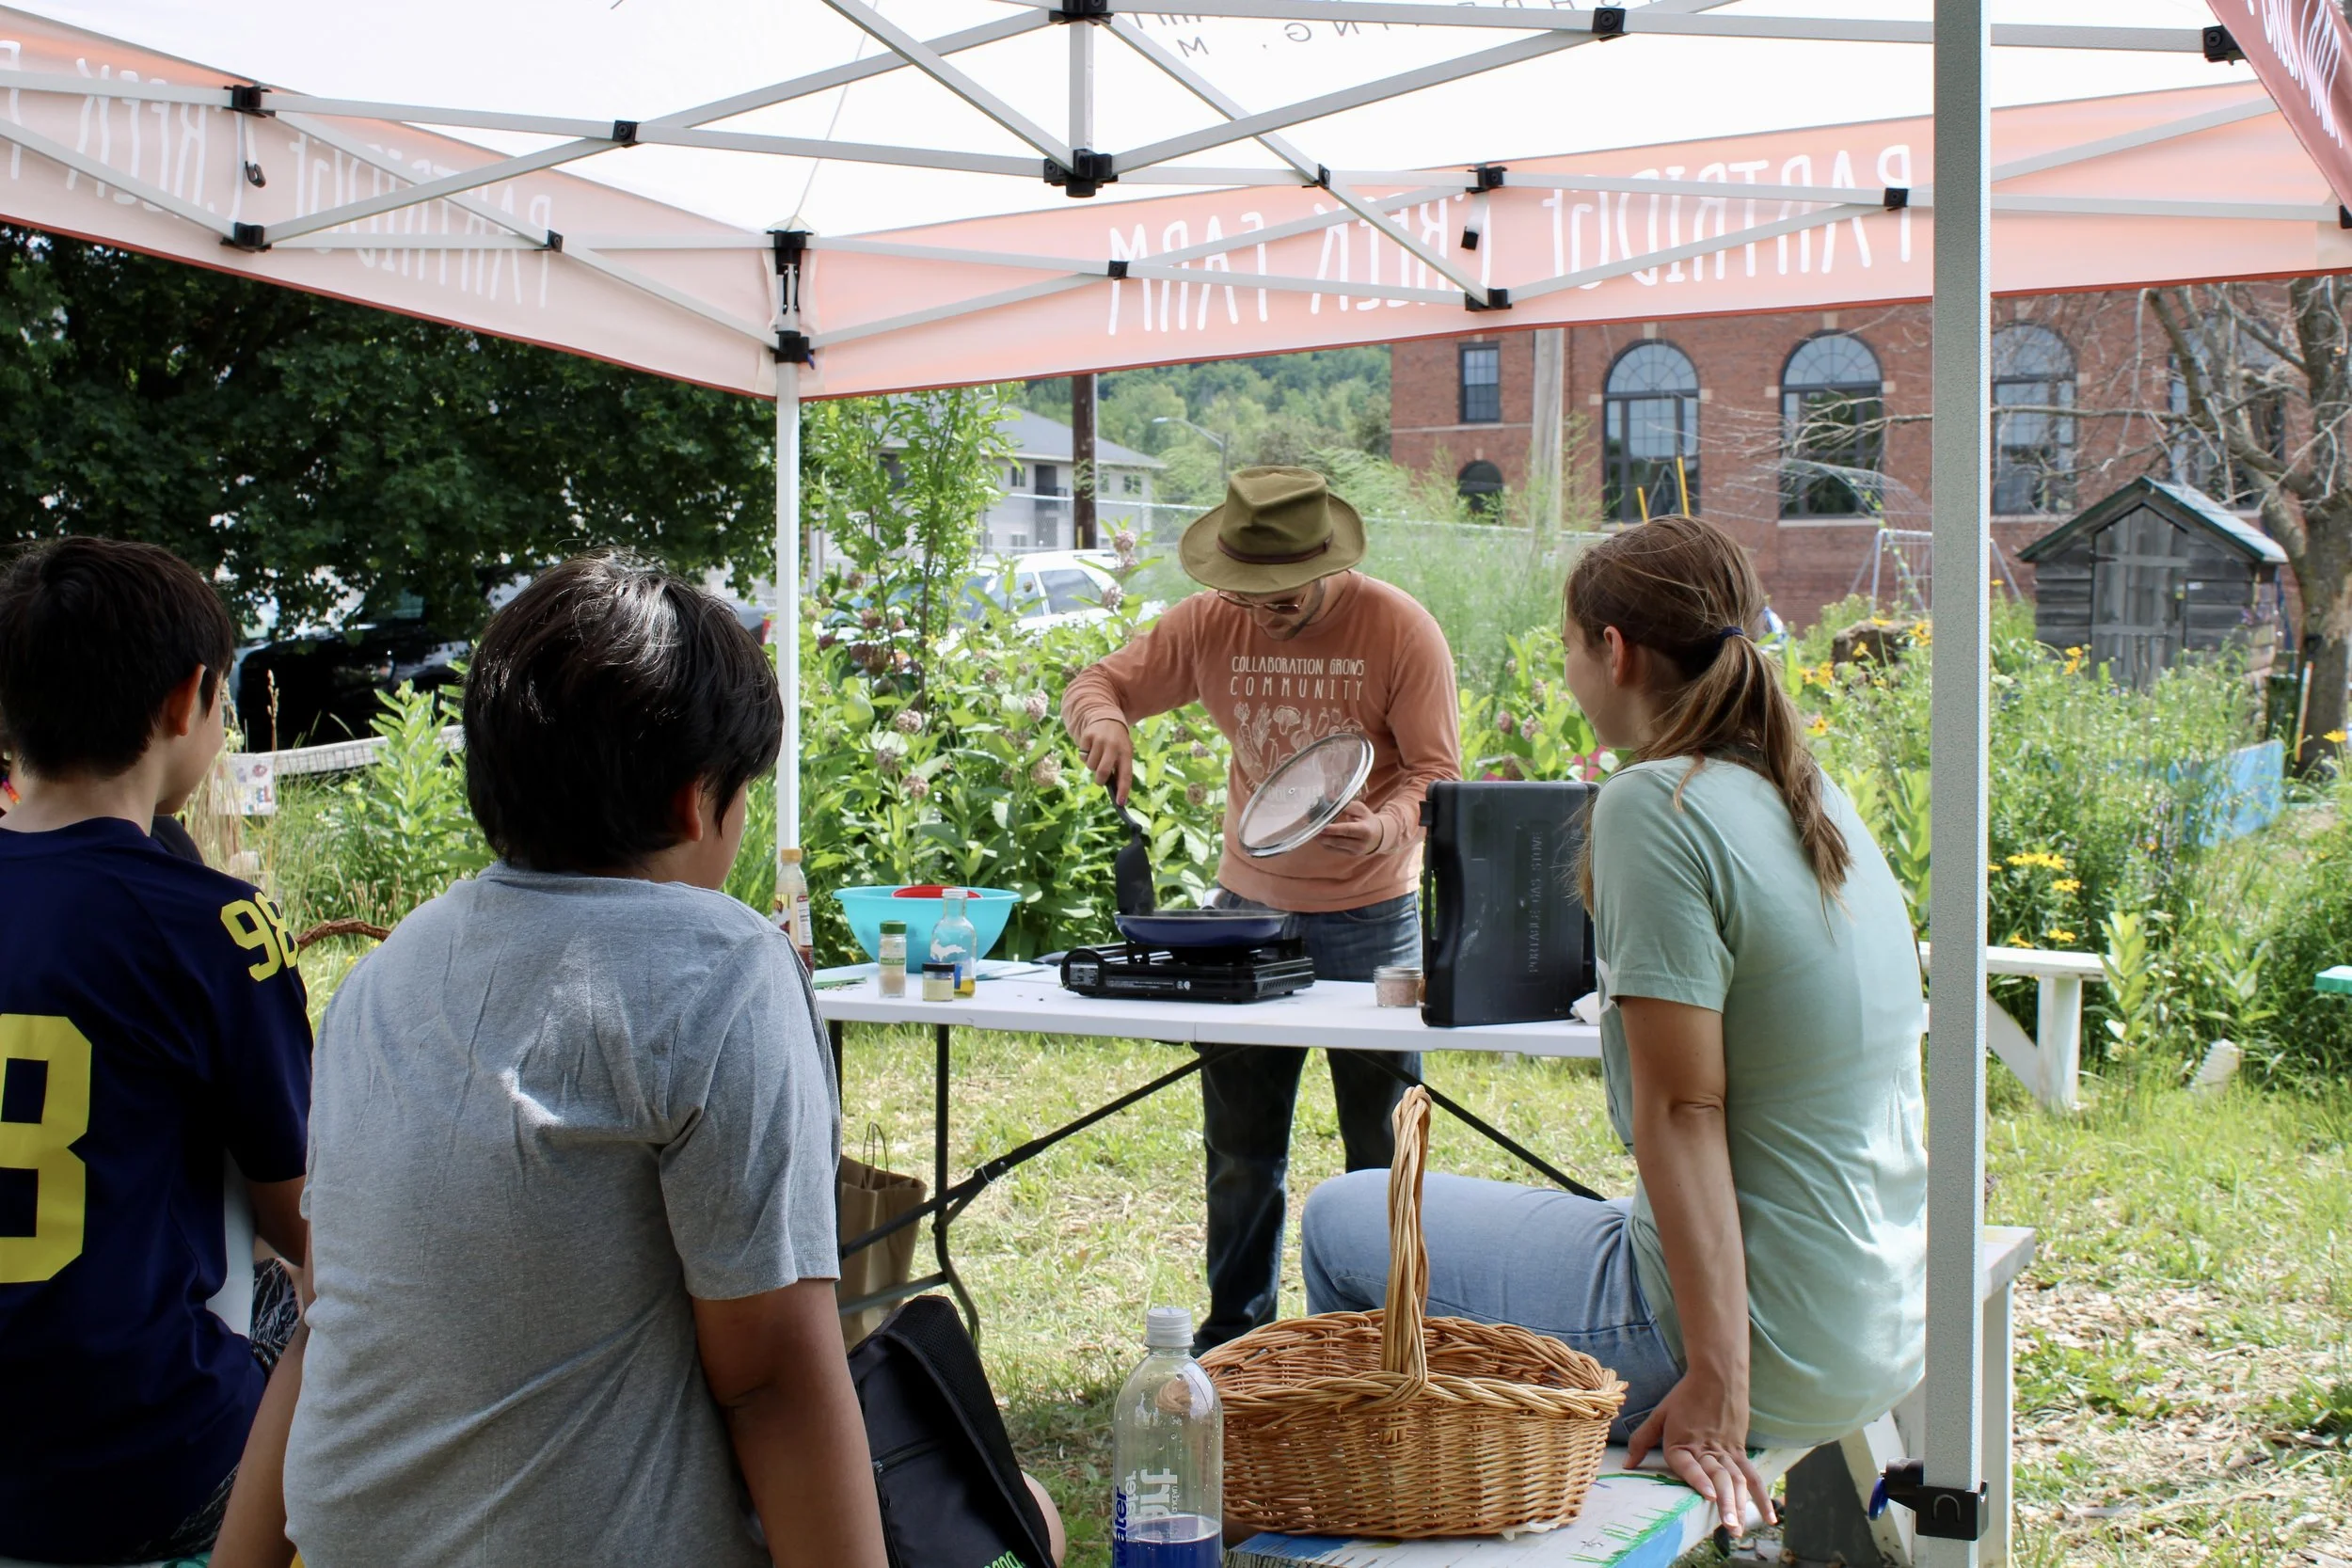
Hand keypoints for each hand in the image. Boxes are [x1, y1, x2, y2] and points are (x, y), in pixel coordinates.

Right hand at [1078, 720, 1133, 803]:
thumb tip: (1115, 793)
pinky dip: (1085, 757)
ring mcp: (1099, 740)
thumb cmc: (1117, 743)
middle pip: (1103, 772)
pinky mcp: (1087, 736)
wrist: (1107, 719)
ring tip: (1098, 757)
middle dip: (1100, 780)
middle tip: (1101, 779)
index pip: (1126, 774)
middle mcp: (1113, 745)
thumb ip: (1120, 769)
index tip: (1120, 803)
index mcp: (1126, 752)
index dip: (1123, 790)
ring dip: (1093, 766)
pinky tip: (1092, 749)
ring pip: (1090, 766)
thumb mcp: (1124, 753)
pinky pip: (1082, 756)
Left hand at [1316, 800, 1383, 855]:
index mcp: (1365, 831)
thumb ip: (1345, 805)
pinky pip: (1332, 850)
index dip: (1334, 829)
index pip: (1347, 830)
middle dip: (1323, 835)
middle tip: (1311, 827)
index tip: (1322, 826)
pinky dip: (1324, 843)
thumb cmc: (1367, 820)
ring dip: (1320, 839)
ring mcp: (1354, 852)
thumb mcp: (1360, 809)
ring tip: (1311, 830)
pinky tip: (1317, 836)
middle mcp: (1360, 844)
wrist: (1379, 836)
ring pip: (1333, 847)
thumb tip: (1328, 797)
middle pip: (1337, 841)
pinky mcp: (1348, 855)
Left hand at [1624, 1368, 1775, 1530]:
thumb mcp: (1659, 1415)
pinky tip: (1769, 1516)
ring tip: (1739, 1527)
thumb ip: (1642, 1440)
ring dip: (1739, 1505)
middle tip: (1729, 1527)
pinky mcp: (1740, 1450)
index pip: (1689, 1464)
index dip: (1698, 1480)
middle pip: (1718, 1478)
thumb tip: (1627, 1466)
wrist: (1716, 1376)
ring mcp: (1726, 1451)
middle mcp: (1705, 1449)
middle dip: (1725, 1504)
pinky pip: (1752, 1475)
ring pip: (1736, 1480)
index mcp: (1682, 1442)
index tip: (1708, 1495)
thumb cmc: (1684, 1396)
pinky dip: (1760, 1496)